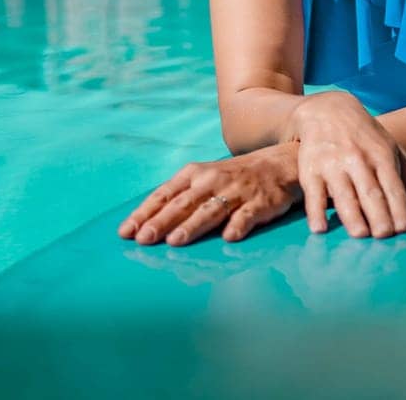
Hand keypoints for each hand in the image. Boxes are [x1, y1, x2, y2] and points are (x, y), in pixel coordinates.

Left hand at [117, 143, 301, 246]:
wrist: (279, 163)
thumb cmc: (232, 177)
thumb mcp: (203, 179)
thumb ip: (178, 199)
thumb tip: (144, 225)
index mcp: (194, 174)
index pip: (164, 194)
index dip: (144, 213)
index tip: (126, 232)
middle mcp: (212, 180)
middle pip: (183, 203)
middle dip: (162, 221)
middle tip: (144, 239)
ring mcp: (237, 191)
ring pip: (211, 210)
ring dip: (193, 225)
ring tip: (175, 241)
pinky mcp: (261, 203)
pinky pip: (248, 215)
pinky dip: (238, 225)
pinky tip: (229, 237)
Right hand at [284, 91, 405, 238]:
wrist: (327, 109)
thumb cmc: (366, 137)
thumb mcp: (392, 150)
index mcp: (382, 156)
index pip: (393, 186)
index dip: (399, 207)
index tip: (403, 229)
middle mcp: (358, 159)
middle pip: (370, 191)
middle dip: (378, 214)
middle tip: (384, 236)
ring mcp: (333, 164)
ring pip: (343, 193)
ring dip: (351, 215)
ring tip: (360, 235)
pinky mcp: (310, 169)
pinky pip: (313, 193)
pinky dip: (315, 211)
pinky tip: (320, 228)